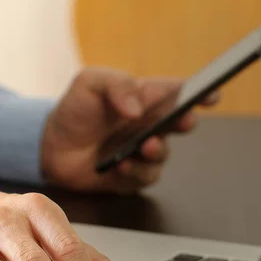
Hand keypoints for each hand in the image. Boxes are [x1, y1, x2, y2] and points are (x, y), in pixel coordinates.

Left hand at [42, 67, 219, 192]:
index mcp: (144, 98)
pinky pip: (144, 177)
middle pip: (181, 123)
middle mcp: (148, 125)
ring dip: (157, 151)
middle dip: (185, 122)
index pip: (179, 92)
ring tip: (144, 147)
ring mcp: (141, 152)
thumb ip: (116, 85)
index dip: (200, 93)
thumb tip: (137, 108)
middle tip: (181, 122)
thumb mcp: (89, 84)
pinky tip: (121, 165)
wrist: (50, 147)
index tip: (210, 96)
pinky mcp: (130, 176)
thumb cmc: (73, 111)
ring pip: (163, 154)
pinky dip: (136, 172)